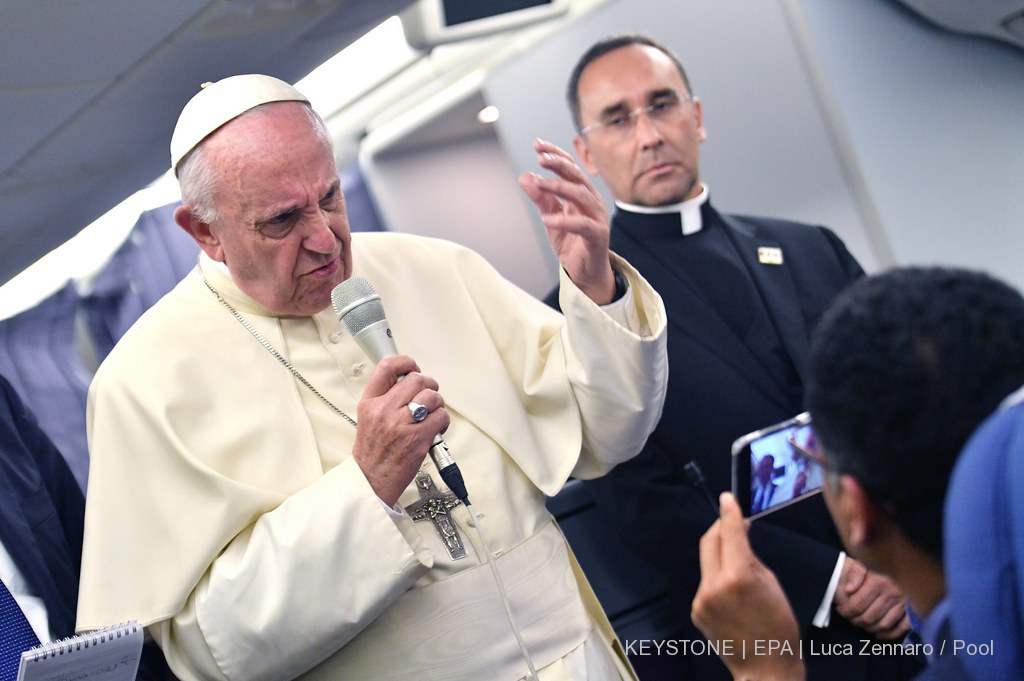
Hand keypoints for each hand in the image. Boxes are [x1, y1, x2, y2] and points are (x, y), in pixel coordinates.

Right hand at [352, 355, 449, 506]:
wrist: (371, 480)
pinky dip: (443, 421)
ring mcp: (402, 425)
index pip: (386, 368)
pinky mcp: (418, 439)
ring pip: (432, 397)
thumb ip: (385, 397)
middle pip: (417, 379)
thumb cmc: (373, 451)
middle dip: (429, 385)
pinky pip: (441, 417)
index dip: (405, 362)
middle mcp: (385, 411)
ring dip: (438, 404)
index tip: (412, 367)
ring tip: (432, 414)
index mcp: (370, 403)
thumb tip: (409, 381)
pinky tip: (435, 428)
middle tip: (428, 395)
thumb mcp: (368, 417)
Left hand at [517, 139, 615, 303]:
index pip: (570, 167)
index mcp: (581, 193)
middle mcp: (592, 201)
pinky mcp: (598, 236)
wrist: (585, 271)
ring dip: (560, 187)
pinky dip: (565, 221)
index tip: (537, 144)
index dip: (555, 154)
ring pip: (582, 196)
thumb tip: (525, 176)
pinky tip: (547, 219)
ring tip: (541, 184)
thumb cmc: (571, 242)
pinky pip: (583, 225)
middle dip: (559, 164)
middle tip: (541, 158)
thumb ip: (540, 198)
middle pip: (577, 176)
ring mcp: (597, 218)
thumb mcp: (551, 217)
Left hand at [692, 493, 805, 680]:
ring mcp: (701, 599)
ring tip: (739, 563)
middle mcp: (713, 586)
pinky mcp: (696, 610)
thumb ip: (750, 557)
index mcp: (737, 577)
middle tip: (732, 522)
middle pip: (709, 542)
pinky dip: (717, 577)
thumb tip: (739, 535)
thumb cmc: (778, 627)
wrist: (765, 668)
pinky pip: (706, 583)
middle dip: (720, 528)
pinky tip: (733, 591)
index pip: (729, 533)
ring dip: (720, 555)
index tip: (727, 498)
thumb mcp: (772, 584)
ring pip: (707, 562)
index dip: (729, 512)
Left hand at [834, 557, 909, 639]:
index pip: (857, 605)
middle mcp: (892, 593)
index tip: (841, 610)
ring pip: (884, 624)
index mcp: (878, 582)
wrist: (905, 559)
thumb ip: (854, 574)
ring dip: (870, 628)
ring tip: (862, 624)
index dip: (846, 611)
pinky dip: (890, 634)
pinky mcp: (913, 609)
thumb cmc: (880, 560)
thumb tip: (849, 590)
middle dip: (856, 621)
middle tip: (850, 618)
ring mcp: (904, 603)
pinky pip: (902, 627)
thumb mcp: (864, 561)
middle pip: (869, 617)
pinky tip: (880, 634)